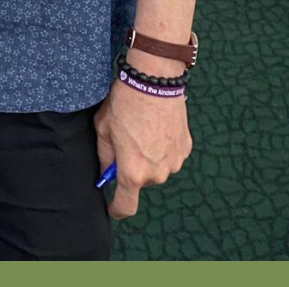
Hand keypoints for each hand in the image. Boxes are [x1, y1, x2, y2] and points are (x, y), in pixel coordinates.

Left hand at [94, 80, 191, 219]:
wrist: (154, 80)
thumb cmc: (124, 103)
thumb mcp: (103, 128)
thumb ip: (104, 156)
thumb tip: (106, 171)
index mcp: (133, 172)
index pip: (126, 206)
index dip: (116, 209)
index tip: (111, 206)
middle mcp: (157, 174)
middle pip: (141, 181)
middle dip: (131, 167)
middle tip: (125, 141)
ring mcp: (174, 163)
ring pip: (156, 168)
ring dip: (148, 157)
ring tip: (142, 129)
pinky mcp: (185, 149)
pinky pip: (169, 156)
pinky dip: (162, 147)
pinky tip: (156, 126)